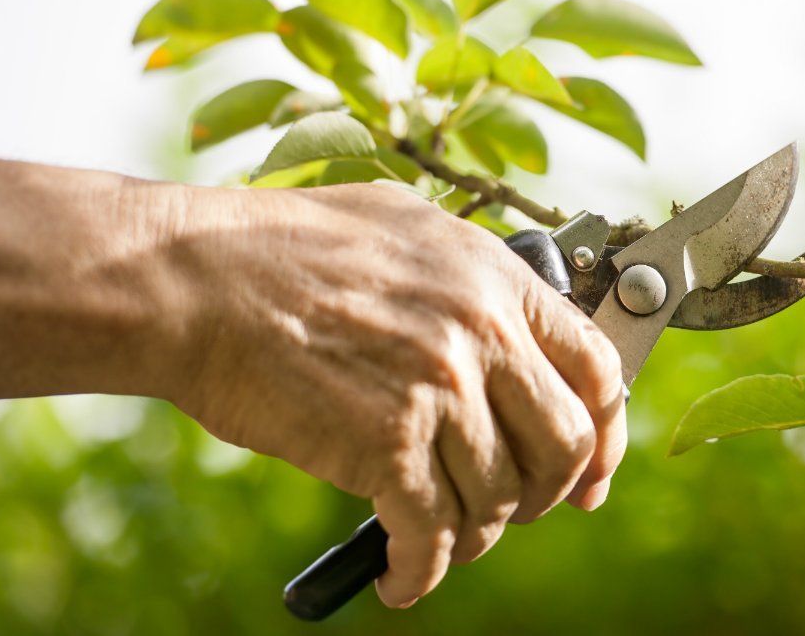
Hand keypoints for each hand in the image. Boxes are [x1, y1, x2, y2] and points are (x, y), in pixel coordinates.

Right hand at [163, 183, 626, 607]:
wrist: (197, 278)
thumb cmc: (285, 247)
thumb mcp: (405, 226)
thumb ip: (470, 275)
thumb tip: (510, 322)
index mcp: (496, 279)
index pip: (597, 368)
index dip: (607, 432)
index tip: (593, 472)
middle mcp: (482, 333)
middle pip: (565, 446)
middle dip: (548, 494)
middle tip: (519, 509)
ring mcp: (439, 389)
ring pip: (499, 499)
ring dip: (477, 535)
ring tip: (444, 538)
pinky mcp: (385, 445)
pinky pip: (433, 535)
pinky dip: (422, 572)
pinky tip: (403, 578)